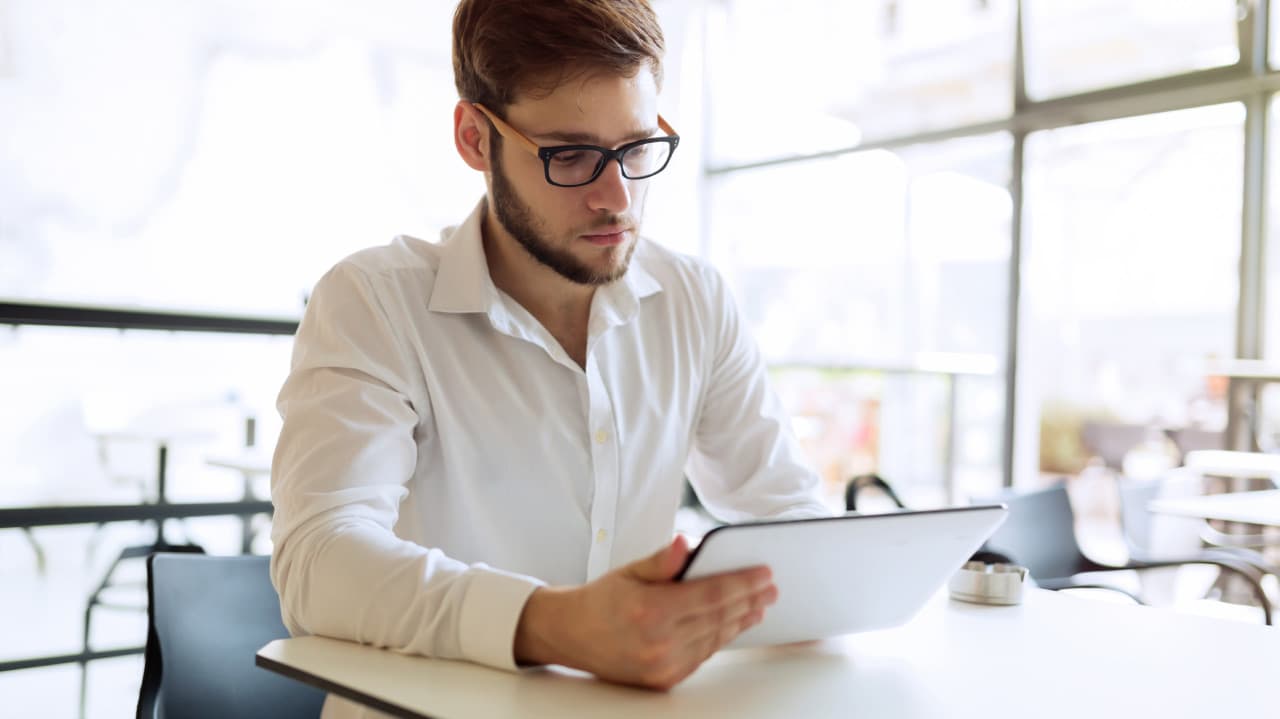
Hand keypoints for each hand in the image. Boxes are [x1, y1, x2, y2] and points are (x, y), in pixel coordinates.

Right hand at [514, 535, 777, 689]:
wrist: (571, 634)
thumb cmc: (602, 598)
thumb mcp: (631, 570)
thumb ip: (663, 560)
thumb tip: (688, 542)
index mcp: (651, 610)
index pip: (711, 594)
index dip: (743, 583)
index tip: (764, 573)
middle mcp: (658, 642)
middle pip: (719, 618)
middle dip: (749, 600)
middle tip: (771, 587)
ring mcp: (662, 665)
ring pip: (715, 639)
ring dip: (741, 621)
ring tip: (759, 604)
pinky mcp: (663, 680)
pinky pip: (702, 656)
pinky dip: (720, 638)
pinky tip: (733, 624)